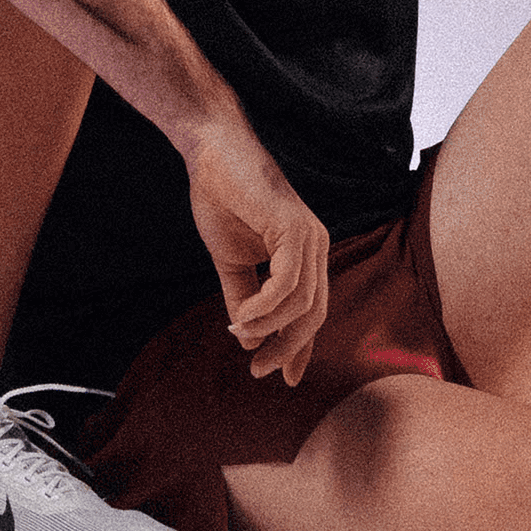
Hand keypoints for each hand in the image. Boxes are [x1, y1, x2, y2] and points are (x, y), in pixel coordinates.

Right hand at [183, 125, 330, 385]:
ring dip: (269, 328)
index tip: (284, 377)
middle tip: (258, 370)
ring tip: (239, 335)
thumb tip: (249, 339)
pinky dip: (264, 307)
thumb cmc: (222, 198)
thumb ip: (243, 298)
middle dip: (289, 347)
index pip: (313, 309)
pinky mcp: (293, 227)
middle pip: (314, 313)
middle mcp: (318, 245)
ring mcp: (310, 236)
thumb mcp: (232, 261)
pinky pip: (287, 283)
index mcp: (308, 253)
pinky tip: (242, 317)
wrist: (211, 153)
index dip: (300, 346)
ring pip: (302, 303)